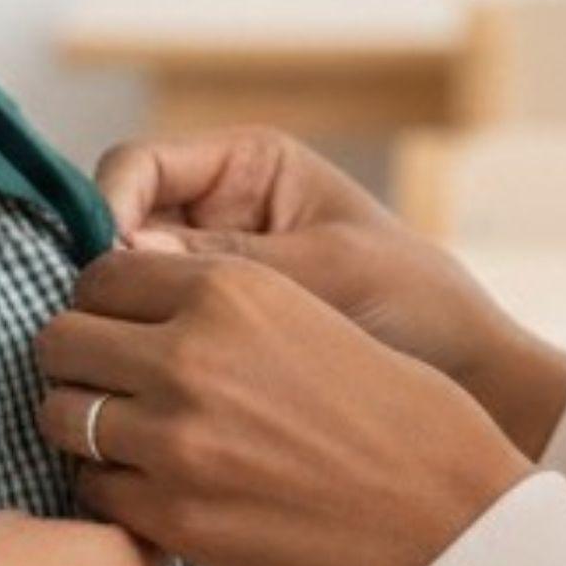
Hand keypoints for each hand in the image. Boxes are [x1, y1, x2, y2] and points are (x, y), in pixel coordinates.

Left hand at [33, 248, 531, 565]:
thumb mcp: (313, 317)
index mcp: (230, 290)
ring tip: (130, 441)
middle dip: (78, 361)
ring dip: (85, 426)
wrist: (451, 520)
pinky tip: (156, 492)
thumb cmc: (400, 418)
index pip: (102, 273)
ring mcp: (174, 439)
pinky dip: (112, 490)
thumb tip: (138, 302)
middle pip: (61, 339)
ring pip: (61, 415)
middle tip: (111, 387)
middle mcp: (189, 355)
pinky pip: (92, 489)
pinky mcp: (173, 517)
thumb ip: (222, 304)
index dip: (103, 302)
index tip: (120, 328)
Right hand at [96, 126, 565, 457]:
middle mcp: (213, 214)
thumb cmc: (418, 305)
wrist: (470, 382)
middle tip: (94, 328)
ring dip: (111, 328)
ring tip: (108, 370)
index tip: (108, 258)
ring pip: (120, 295)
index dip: (108, 206)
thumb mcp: (330, 272)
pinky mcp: (203, 345)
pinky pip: (147, 342)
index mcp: (246, 168)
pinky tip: (132, 398)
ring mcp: (204, 283)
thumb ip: (230, 260)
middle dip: (97, 275)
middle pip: (113, 231)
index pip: (139, 167)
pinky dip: (134, 367)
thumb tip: (125, 256)